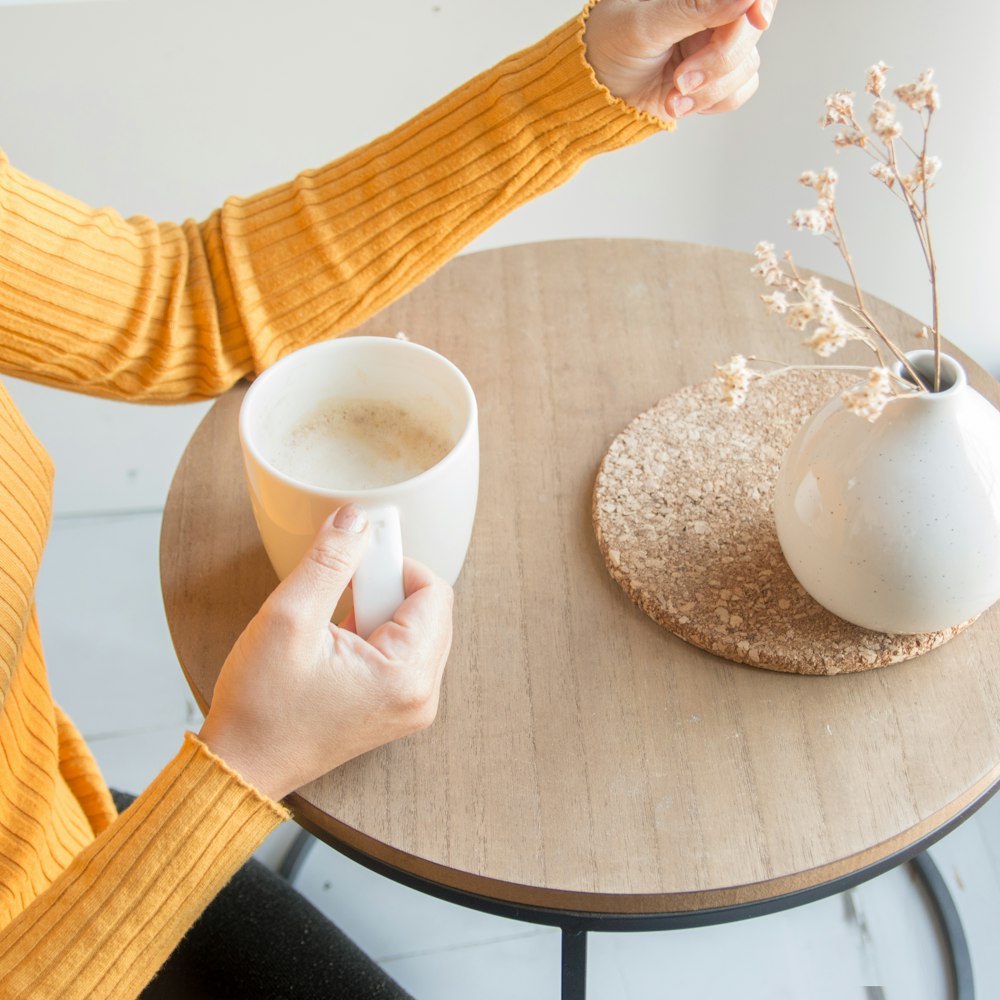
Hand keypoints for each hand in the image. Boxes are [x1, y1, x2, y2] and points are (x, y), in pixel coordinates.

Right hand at [198, 506, 452, 799]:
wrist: (241, 767)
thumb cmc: (261, 708)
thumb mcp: (289, 619)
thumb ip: (329, 562)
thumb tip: (356, 520)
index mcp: (407, 676)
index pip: (433, 591)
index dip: (393, 562)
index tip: (355, 552)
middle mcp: (421, 695)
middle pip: (428, 608)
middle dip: (383, 588)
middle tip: (336, 592)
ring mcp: (410, 705)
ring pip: (414, 628)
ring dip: (375, 611)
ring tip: (329, 626)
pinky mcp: (394, 708)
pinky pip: (400, 652)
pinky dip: (371, 634)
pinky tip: (334, 643)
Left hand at [583, 0, 774, 120]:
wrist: (592, 94)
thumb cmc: (608, 46)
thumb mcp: (646, 25)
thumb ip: (695, 7)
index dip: (758, 4)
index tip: (755, 19)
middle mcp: (711, 10)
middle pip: (751, 29)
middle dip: (719, 60)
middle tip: (681, 79)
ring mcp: (714, 44)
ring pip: (746, 65)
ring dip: (709, 89)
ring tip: (672, 95)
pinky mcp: (713, 78)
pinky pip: (738, 90)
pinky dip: (710, 102)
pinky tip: (677, 103)